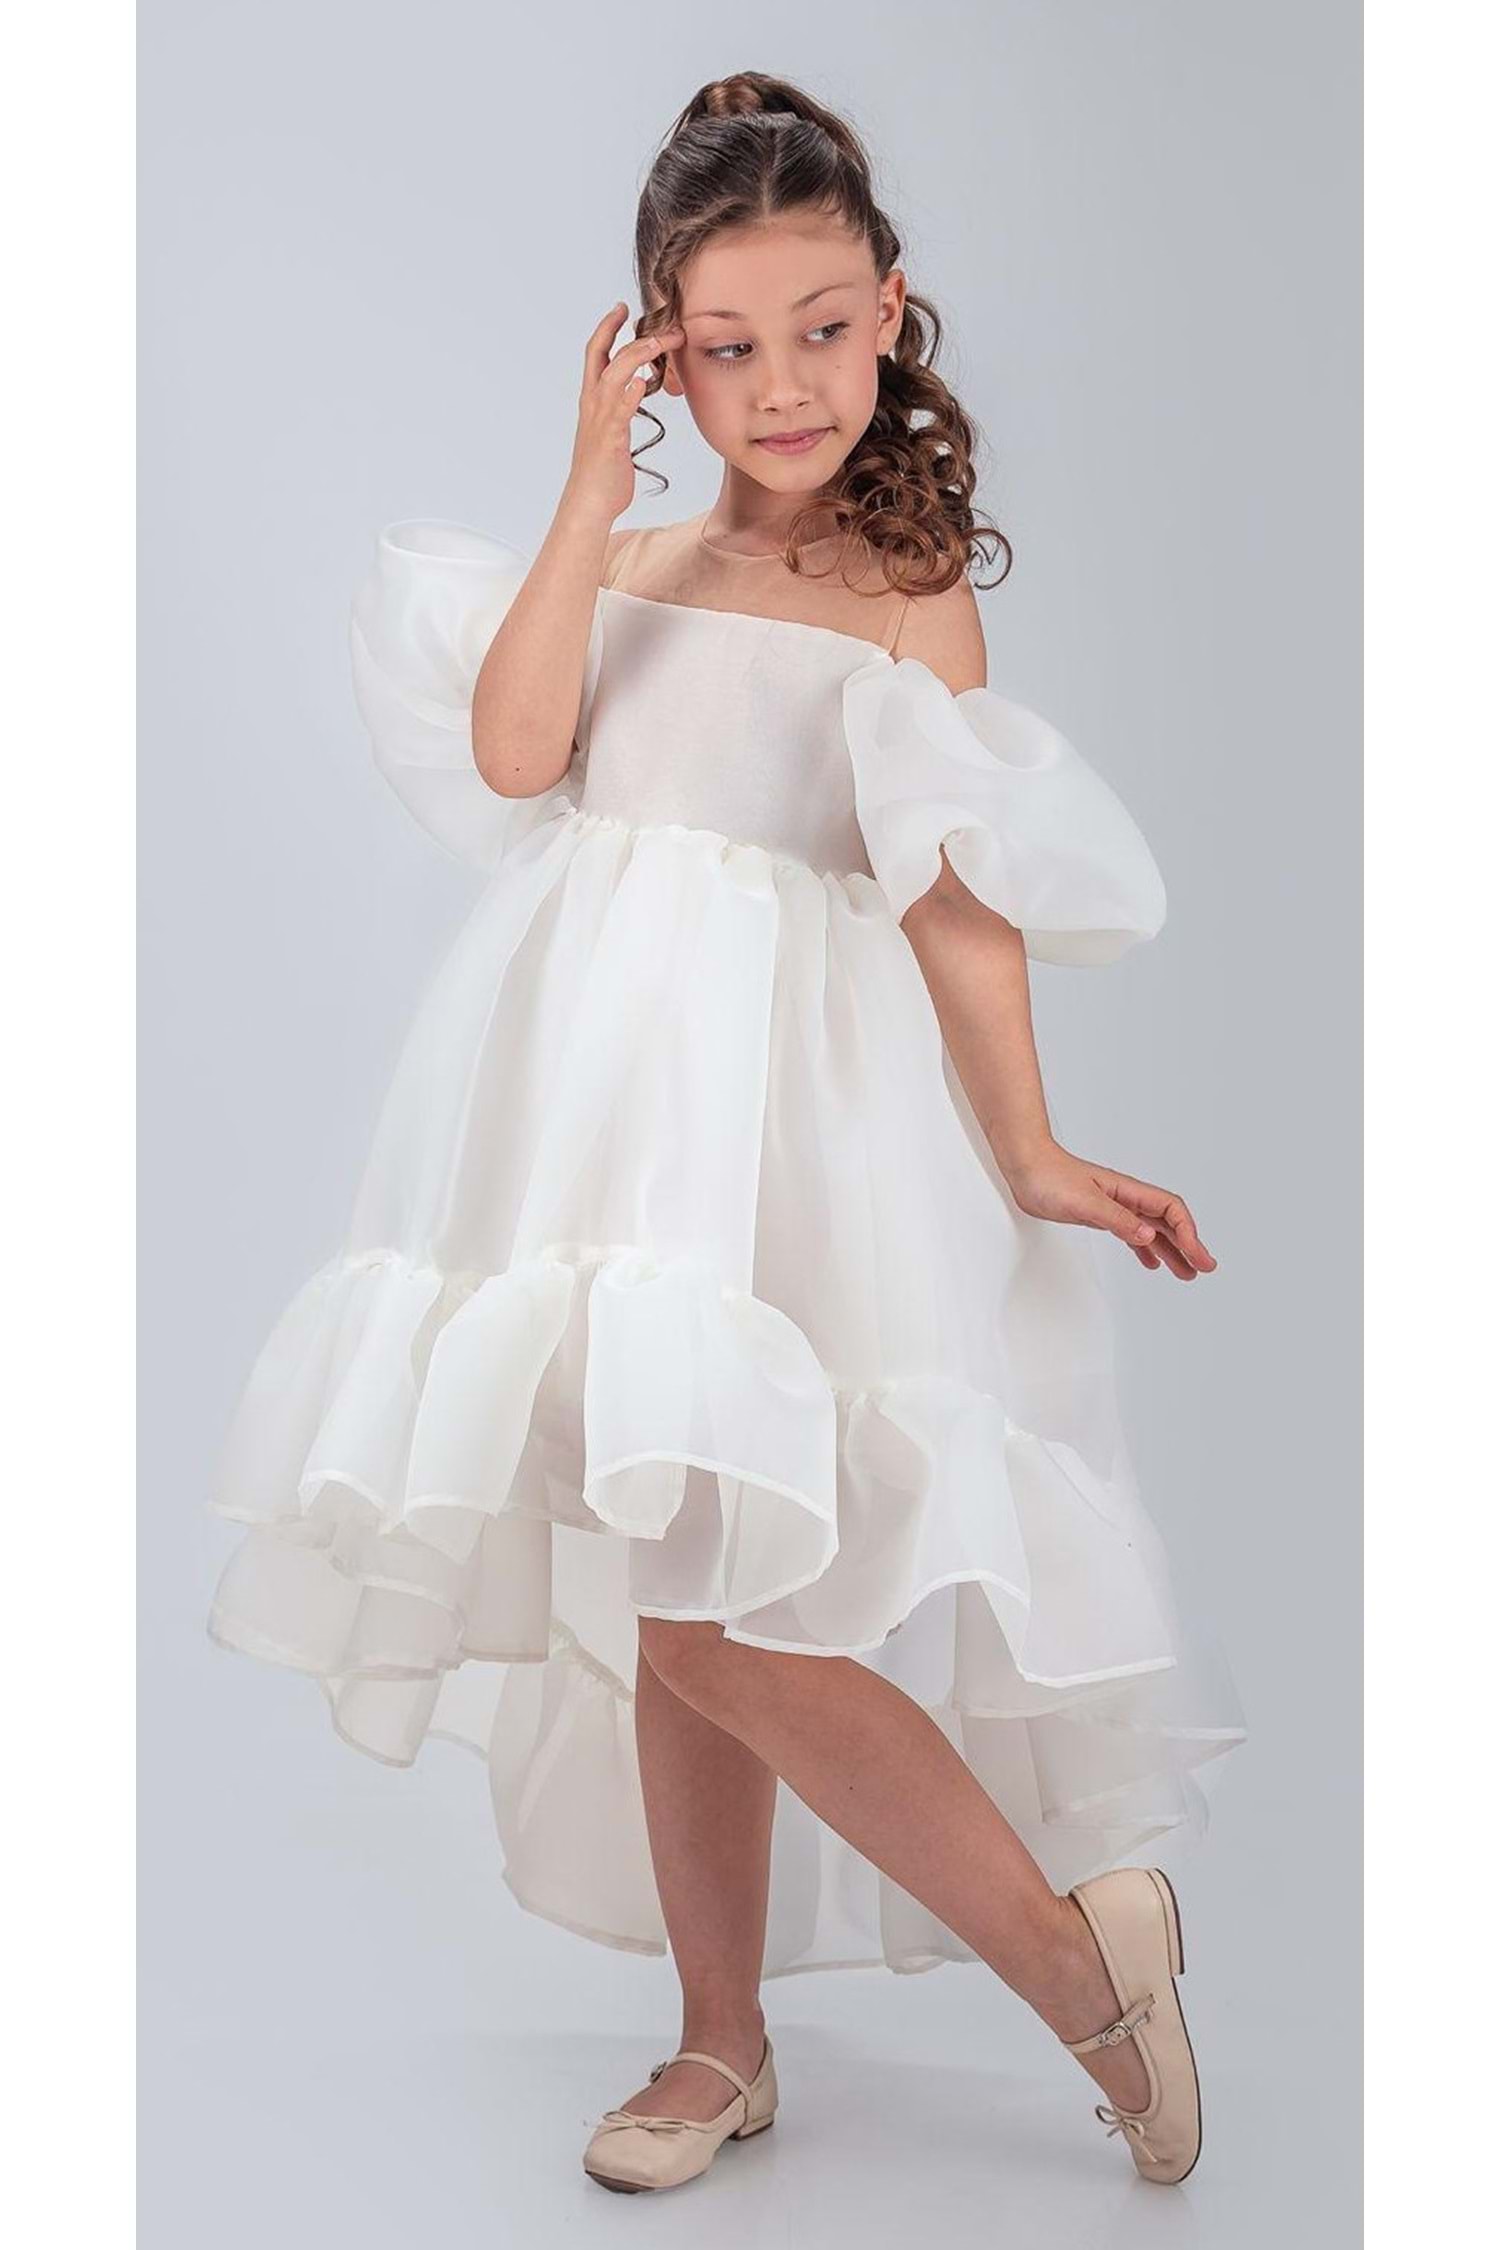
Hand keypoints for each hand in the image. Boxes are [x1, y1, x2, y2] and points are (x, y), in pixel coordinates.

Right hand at [564, 301, 684, 526]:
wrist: (589, 503)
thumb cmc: (603, 473)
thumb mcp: (613, 432)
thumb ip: (622, 408)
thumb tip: (637, 391)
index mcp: (592, 400)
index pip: (596, 353)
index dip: (607, 328)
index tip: (623, 308)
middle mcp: (592, 404)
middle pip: (602, 353)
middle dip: (623, 330)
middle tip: (655, 320)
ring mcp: (600, 419)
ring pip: (615, 374)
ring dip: (639, 354)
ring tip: (661, 342)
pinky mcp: (612, 438)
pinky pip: (621, 408)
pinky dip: (631, 391)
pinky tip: (643, 380)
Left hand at [1004, 1141, 1216, 1278]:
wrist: (1025, 1166)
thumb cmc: (1050, 1178)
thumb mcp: (1084, 1203)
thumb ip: (1116, 1220)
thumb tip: (1148, 1237)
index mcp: (1128, 1191)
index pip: (1170, 1210)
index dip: (1188, 1233)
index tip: (1196, 1256)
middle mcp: (1126, 1198)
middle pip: (1169, 1223)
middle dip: (1190, 1245)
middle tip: (1205, 1268)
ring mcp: (1114, 1207)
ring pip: (1153, 1231)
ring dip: (1172, 1251)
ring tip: (1187, 1273)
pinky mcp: (1100, 1216)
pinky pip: (1132, 1234)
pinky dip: (1146, 1249)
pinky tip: (1152, 1263)